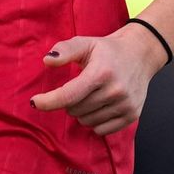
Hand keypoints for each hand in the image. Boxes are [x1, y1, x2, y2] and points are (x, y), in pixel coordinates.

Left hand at [31, 26, 167, 135]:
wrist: (140, 55)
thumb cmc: (107, 50)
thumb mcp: (85, 43)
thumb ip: (64, 50)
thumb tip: (47, 61)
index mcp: (101, 72)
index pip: (69, 95)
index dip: (49, 101)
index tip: (33, 103)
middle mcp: (115, 91)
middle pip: (75, 109)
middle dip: (69, 101)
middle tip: (77, 87)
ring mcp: (125, 105)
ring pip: (87, 121)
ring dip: (81, 112)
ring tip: (90, 95)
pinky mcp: (132, 115)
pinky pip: (102, 130)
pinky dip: (94, 122)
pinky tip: (99, 106)